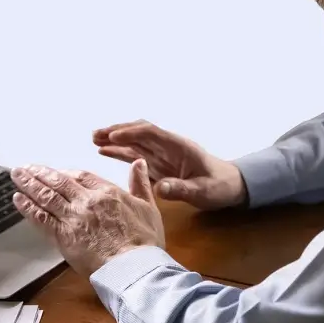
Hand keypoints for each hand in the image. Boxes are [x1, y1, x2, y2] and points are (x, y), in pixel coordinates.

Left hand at [9, 159, 164, 276]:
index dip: (65, 173)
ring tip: (16, 176)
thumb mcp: (148, 207)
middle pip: (58, 182)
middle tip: (26, 168)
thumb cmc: (145, 242)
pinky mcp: (63, 236)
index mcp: (107, 192)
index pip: (81, 176)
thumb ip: (140, 183)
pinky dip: (28, 207)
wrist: (133, 267)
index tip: (55, 171)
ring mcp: (73, 218)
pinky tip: (18, 199)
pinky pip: (41, 218)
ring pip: (46, 196)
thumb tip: (139, 163)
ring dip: (29, 184)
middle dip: (40, 173)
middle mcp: (86, 201)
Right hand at [93, 120, 246, 209]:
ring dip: (115, 139)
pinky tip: (104, 151)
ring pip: (134, 141)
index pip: (151, 133)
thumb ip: (181, 189)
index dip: (131, 133)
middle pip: (139, 132)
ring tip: (94, 139)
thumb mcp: (203, 191)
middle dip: (117, 131)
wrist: (229, 186)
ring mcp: (161, 155)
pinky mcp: (158, 165)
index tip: (112, 137)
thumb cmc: (219, 187)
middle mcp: (167, 146)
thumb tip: (160, 188)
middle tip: (95, 134)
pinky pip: (136, 154)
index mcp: (179, 146)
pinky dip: (120, 151)